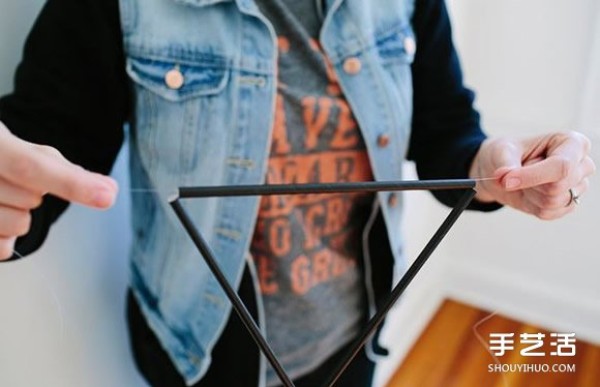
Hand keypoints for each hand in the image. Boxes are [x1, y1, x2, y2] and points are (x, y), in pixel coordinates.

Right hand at [0, 122, 117, 259]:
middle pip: (28, 199)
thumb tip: (108, 189)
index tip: (107, 195)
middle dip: (34, 195)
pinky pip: (2, 248)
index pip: (31, 166)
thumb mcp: (17, 147)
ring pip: (18, 225)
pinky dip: (6, 238)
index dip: (72, 183)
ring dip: (18, 216)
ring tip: (0, 198)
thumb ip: (61, 168)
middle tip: (13, 182)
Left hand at [470, 131, 594, 219]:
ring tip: (525, 181)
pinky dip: (531, 205)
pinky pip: (549, 213)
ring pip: (552, 202)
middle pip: (557, 188)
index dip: (533, 176)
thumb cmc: (509, 153)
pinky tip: (529, 192)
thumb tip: (506, 180)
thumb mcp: (502, 151)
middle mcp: (582, 164)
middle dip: (528, 185)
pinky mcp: (571, 203)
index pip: (562, 166)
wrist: (506, 171)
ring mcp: (579, 186)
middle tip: (517, 173)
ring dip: (529, 194)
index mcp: (573, 142)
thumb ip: (506, 164)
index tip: (506, 181)